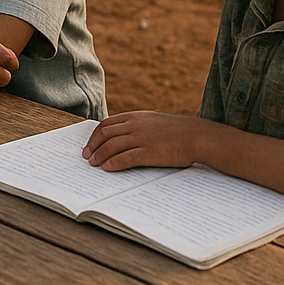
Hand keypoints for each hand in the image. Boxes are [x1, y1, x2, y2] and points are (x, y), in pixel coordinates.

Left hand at [82, 111, 200, 170]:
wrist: (197, 136)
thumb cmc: (177, 131)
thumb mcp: (153, 121)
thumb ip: (137, 125)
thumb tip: (122, 135)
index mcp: (135, 116)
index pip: (106, 124)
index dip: (95, 135)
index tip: (89, 145)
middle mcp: (135, 125)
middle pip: (106, 134)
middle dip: (93, 146)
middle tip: (86, 156)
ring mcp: (141, 138)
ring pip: (112, 146)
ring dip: (100, 155)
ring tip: (93, 164)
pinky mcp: (149, 152)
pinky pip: (126, 158)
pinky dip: (113, 163)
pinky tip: (107, 168)